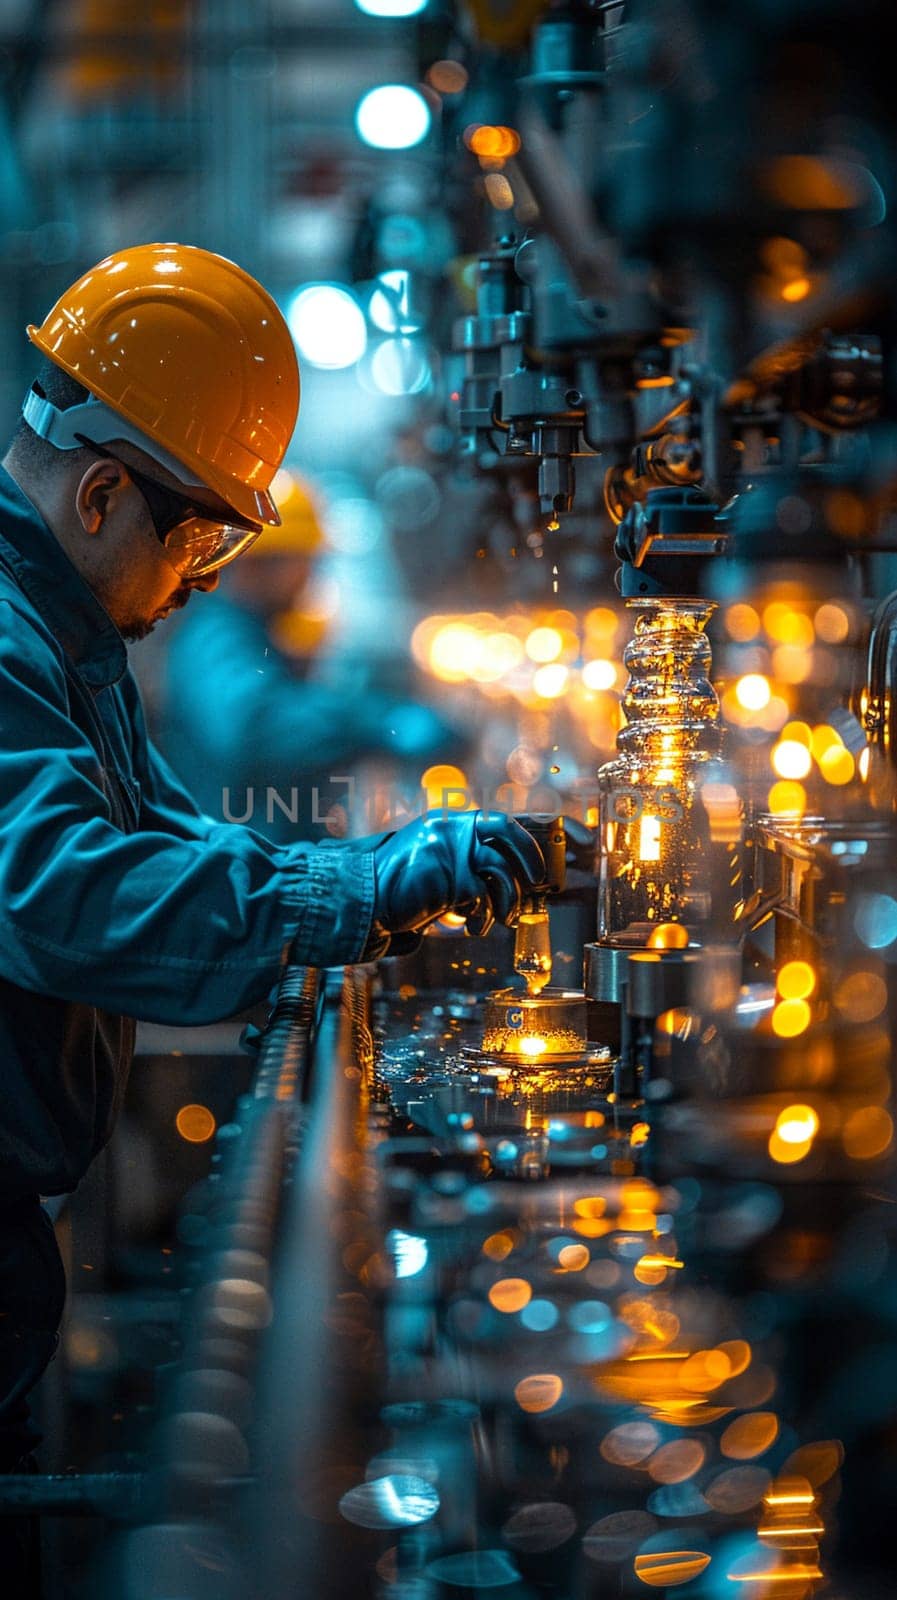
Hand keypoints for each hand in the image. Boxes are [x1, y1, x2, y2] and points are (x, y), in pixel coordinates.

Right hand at [365, 810, 544, 958]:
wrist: (361, 899)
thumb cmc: (395, 889)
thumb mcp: (431, 865)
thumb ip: (459, 863)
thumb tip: (500, 880)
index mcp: (446, 824)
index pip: (496, 822)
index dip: (523, 842)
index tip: (535, 865)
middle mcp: (449, 830)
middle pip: (505, 834)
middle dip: (529, 860)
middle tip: (535, 885)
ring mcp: (448, 852)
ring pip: (499, 871)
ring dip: (507, 901)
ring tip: (502, 919)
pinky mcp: (447, 878)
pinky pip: (481, 897)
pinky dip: (483, 917)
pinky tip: (473, 927)